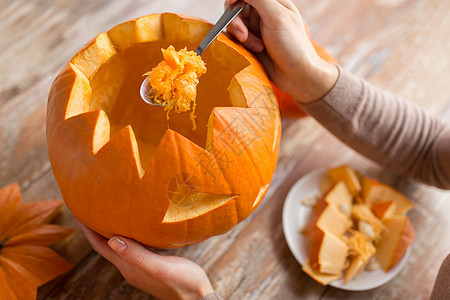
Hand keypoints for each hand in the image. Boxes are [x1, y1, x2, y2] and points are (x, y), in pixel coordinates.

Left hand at [77, 221, 213, 299]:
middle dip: (95, 228)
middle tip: (89, 208)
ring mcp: (139, 267)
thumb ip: (137, 255)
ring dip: (109, 231)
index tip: (78, 211)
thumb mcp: (160, 267)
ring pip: (118, 245)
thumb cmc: (183, 283)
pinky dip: (126, 235)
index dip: (88, 229)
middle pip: (105, 245)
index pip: (101, 246)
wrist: (197, 298)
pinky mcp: (150, 265)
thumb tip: (112, 239)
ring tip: (107, 213)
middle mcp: (130, 267)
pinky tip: (133, 228)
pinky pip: (131, 247)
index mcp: (128, 266)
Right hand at [226, 0, 337, 102]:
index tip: (232, 4)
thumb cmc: (292, 46)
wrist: (297, 75)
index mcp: (273, 1)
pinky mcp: (252, 42)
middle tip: (243, 35)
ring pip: (234, 23)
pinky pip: (236, 38)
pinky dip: (243, 44)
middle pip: (237, 7)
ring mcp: (257, 28)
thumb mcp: (276, 17)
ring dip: (242, 35)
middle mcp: (264, 12)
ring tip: (257, 47)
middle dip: (237, 21)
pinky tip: (257, 50)